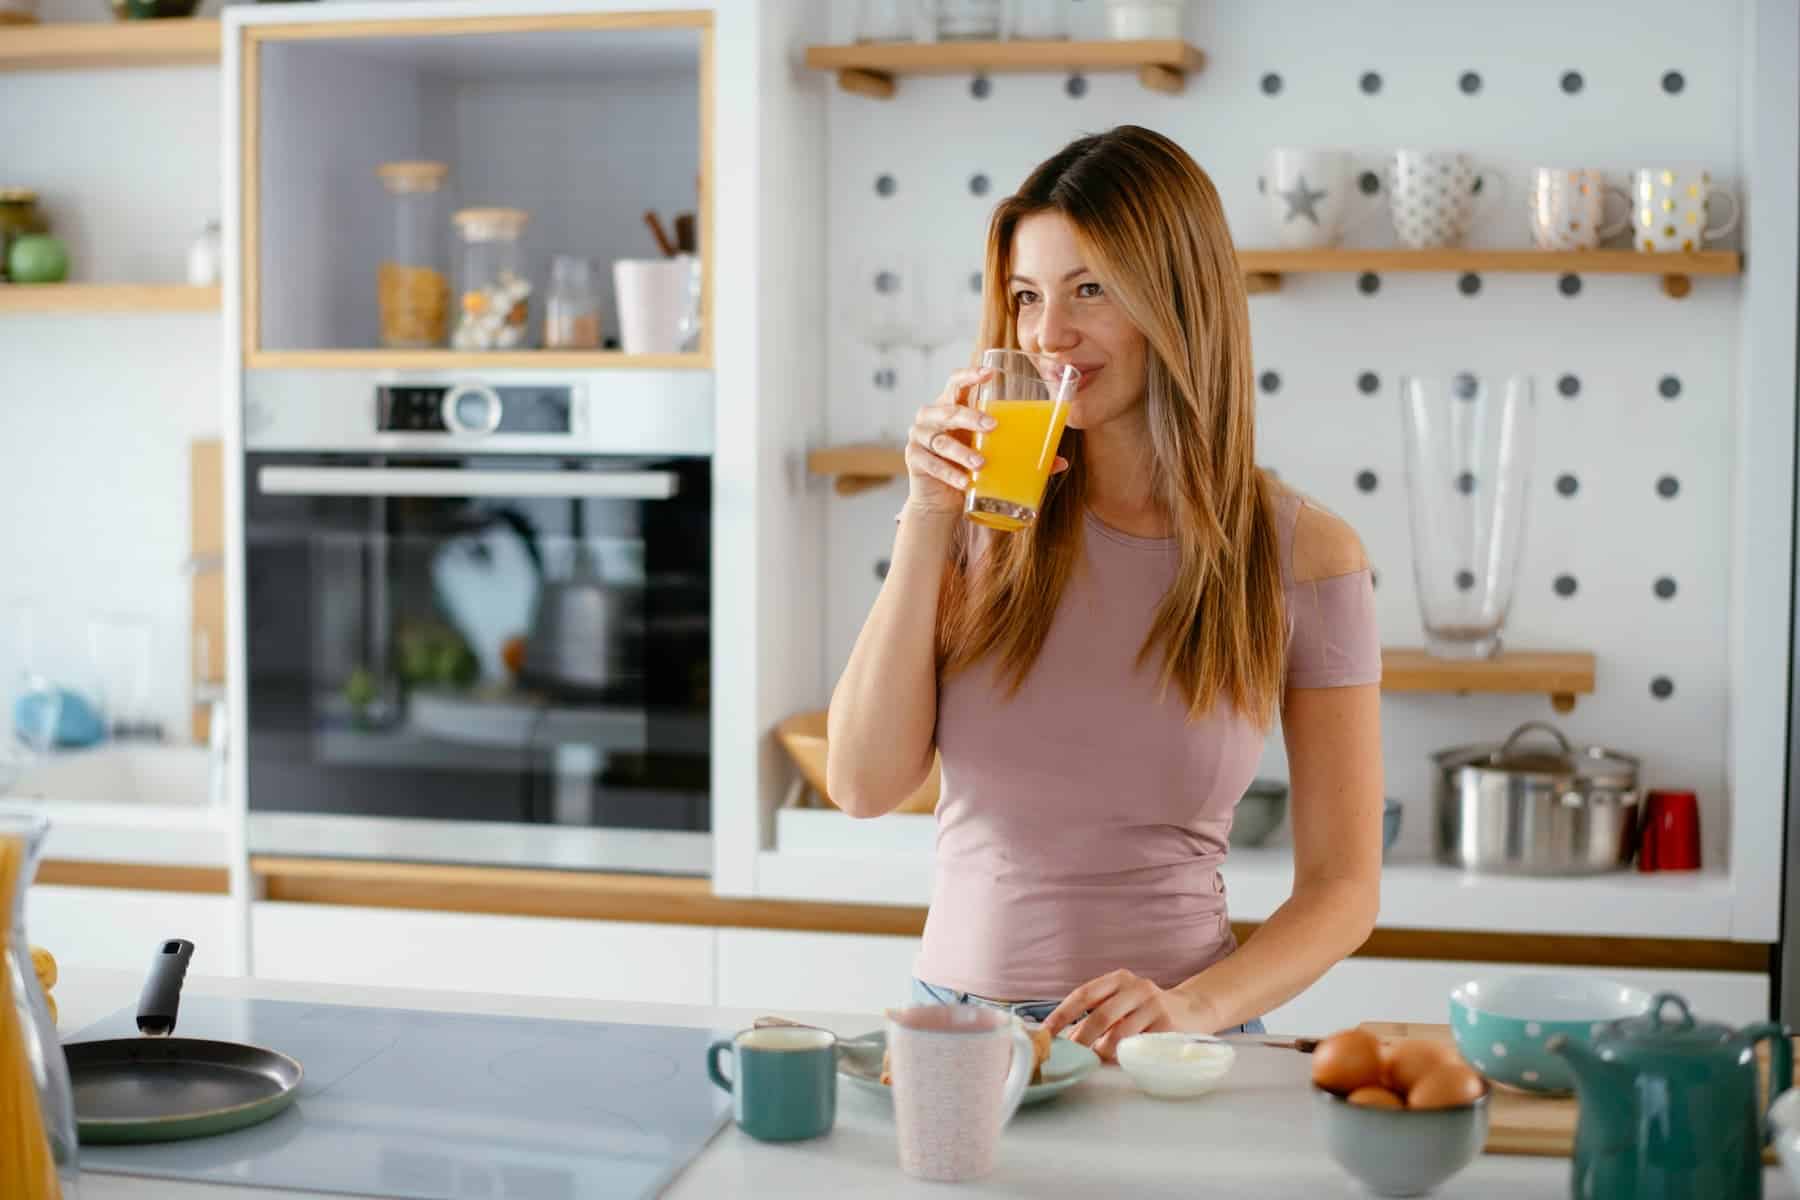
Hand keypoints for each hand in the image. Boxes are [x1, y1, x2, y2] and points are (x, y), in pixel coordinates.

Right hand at [903, 367, 1069, 514]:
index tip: (989, 373)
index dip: (970, 375)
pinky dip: (949, 474)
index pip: (957, 382)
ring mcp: (920, 437)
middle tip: (993, 427)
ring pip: (940, 441)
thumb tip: (1061, 462)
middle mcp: (932, 416)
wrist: (941, 499)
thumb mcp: (993, 454)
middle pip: (949, 409)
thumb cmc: (970, 467)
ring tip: (981, 464)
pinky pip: (931, 464)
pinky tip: (965, 483)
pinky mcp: (914, 460)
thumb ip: (1021, 454)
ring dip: (961, 452)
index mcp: (952, 405)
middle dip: (971, 417)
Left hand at [1040, 969, 1205, 1062]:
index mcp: (1118, 979)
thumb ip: (1098, 1013)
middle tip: (1070, 1055)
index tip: (1046, 1032)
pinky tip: (1119, 1061)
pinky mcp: (1168, 1025)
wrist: (1193, 1009)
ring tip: (1095, 1060)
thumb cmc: (1147, 1009)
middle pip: (1101, 1015)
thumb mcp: (1122, 1001)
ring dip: (1102, 1051)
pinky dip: (1124, 1056)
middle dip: (1081, 1038)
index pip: (1084, 994)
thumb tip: (1065, 1038)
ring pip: (1120, 1033)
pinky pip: (1139, 1045)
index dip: (1062, 1014)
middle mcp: (1136, 988)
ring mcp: (1154, 1005)